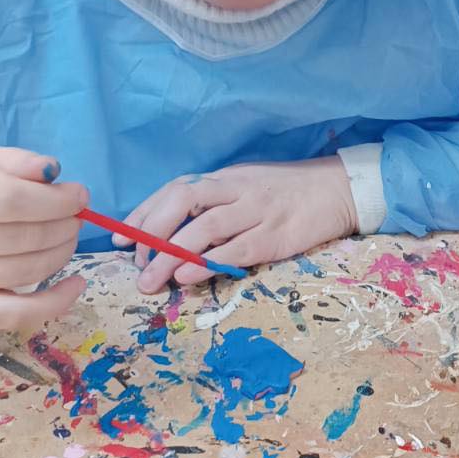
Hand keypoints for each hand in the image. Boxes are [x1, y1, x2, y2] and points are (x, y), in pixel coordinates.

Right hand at [0, 145, 88, 333]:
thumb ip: (15, 161)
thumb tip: (51, 171)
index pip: (6, 198)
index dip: (54, 200)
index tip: (80, 197)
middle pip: (18, 238)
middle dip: (62, 227)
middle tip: (76, 219)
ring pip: (22, 272)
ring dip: (61, 255)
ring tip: (69, 238)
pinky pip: (14, 315)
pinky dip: (53, 304)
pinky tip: (75, 285)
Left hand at [118, 158, 358, 292]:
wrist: (337, 190)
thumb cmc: (285, 193)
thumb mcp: (244, 188)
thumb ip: (213, 206)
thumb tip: (170, 234)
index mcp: (224, 177)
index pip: (174, 189)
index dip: (144, 212)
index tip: (122, 237)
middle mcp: (236, 189)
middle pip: (183, 200)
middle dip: (152, 231)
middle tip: (135, 263)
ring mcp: (256, 211)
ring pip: (205, 227)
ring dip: (172, 254)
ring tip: (152, 279)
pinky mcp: (275, 236)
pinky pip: (236, 249)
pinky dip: (208, 263)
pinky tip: (188, 277)